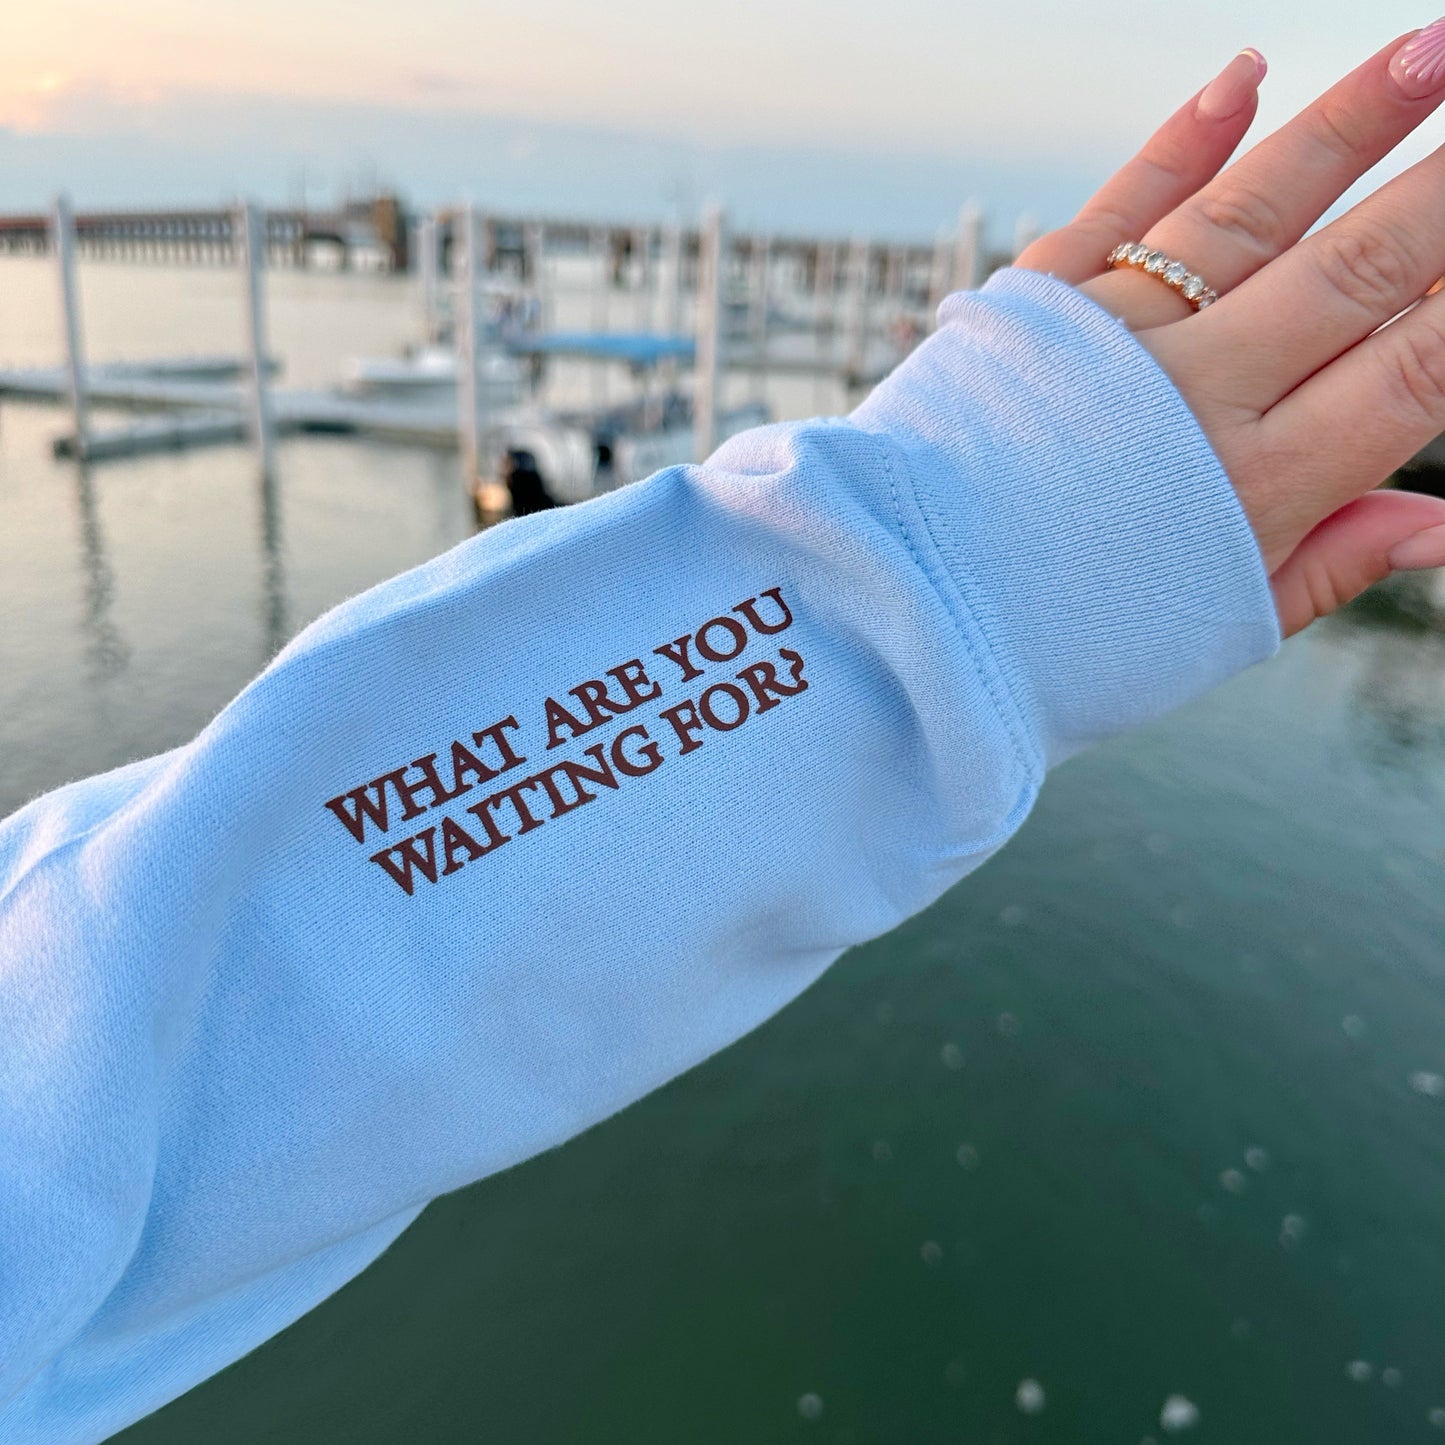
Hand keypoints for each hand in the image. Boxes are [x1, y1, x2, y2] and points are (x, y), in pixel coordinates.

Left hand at [1015, 28, 1444, 638]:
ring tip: (1430, 49)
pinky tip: (1242, 78)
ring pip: (1250, 213)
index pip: (1415, 367)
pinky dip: (1180, 141)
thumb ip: (1329, 568)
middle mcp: (1193, 398)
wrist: (901, 617)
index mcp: (1255, 488)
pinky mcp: (1034, 312)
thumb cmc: (1060, 642)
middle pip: (1355, 268)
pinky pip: (1118, 208)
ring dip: (1344, 126)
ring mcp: (1110, 343)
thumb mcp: (1210, 630)